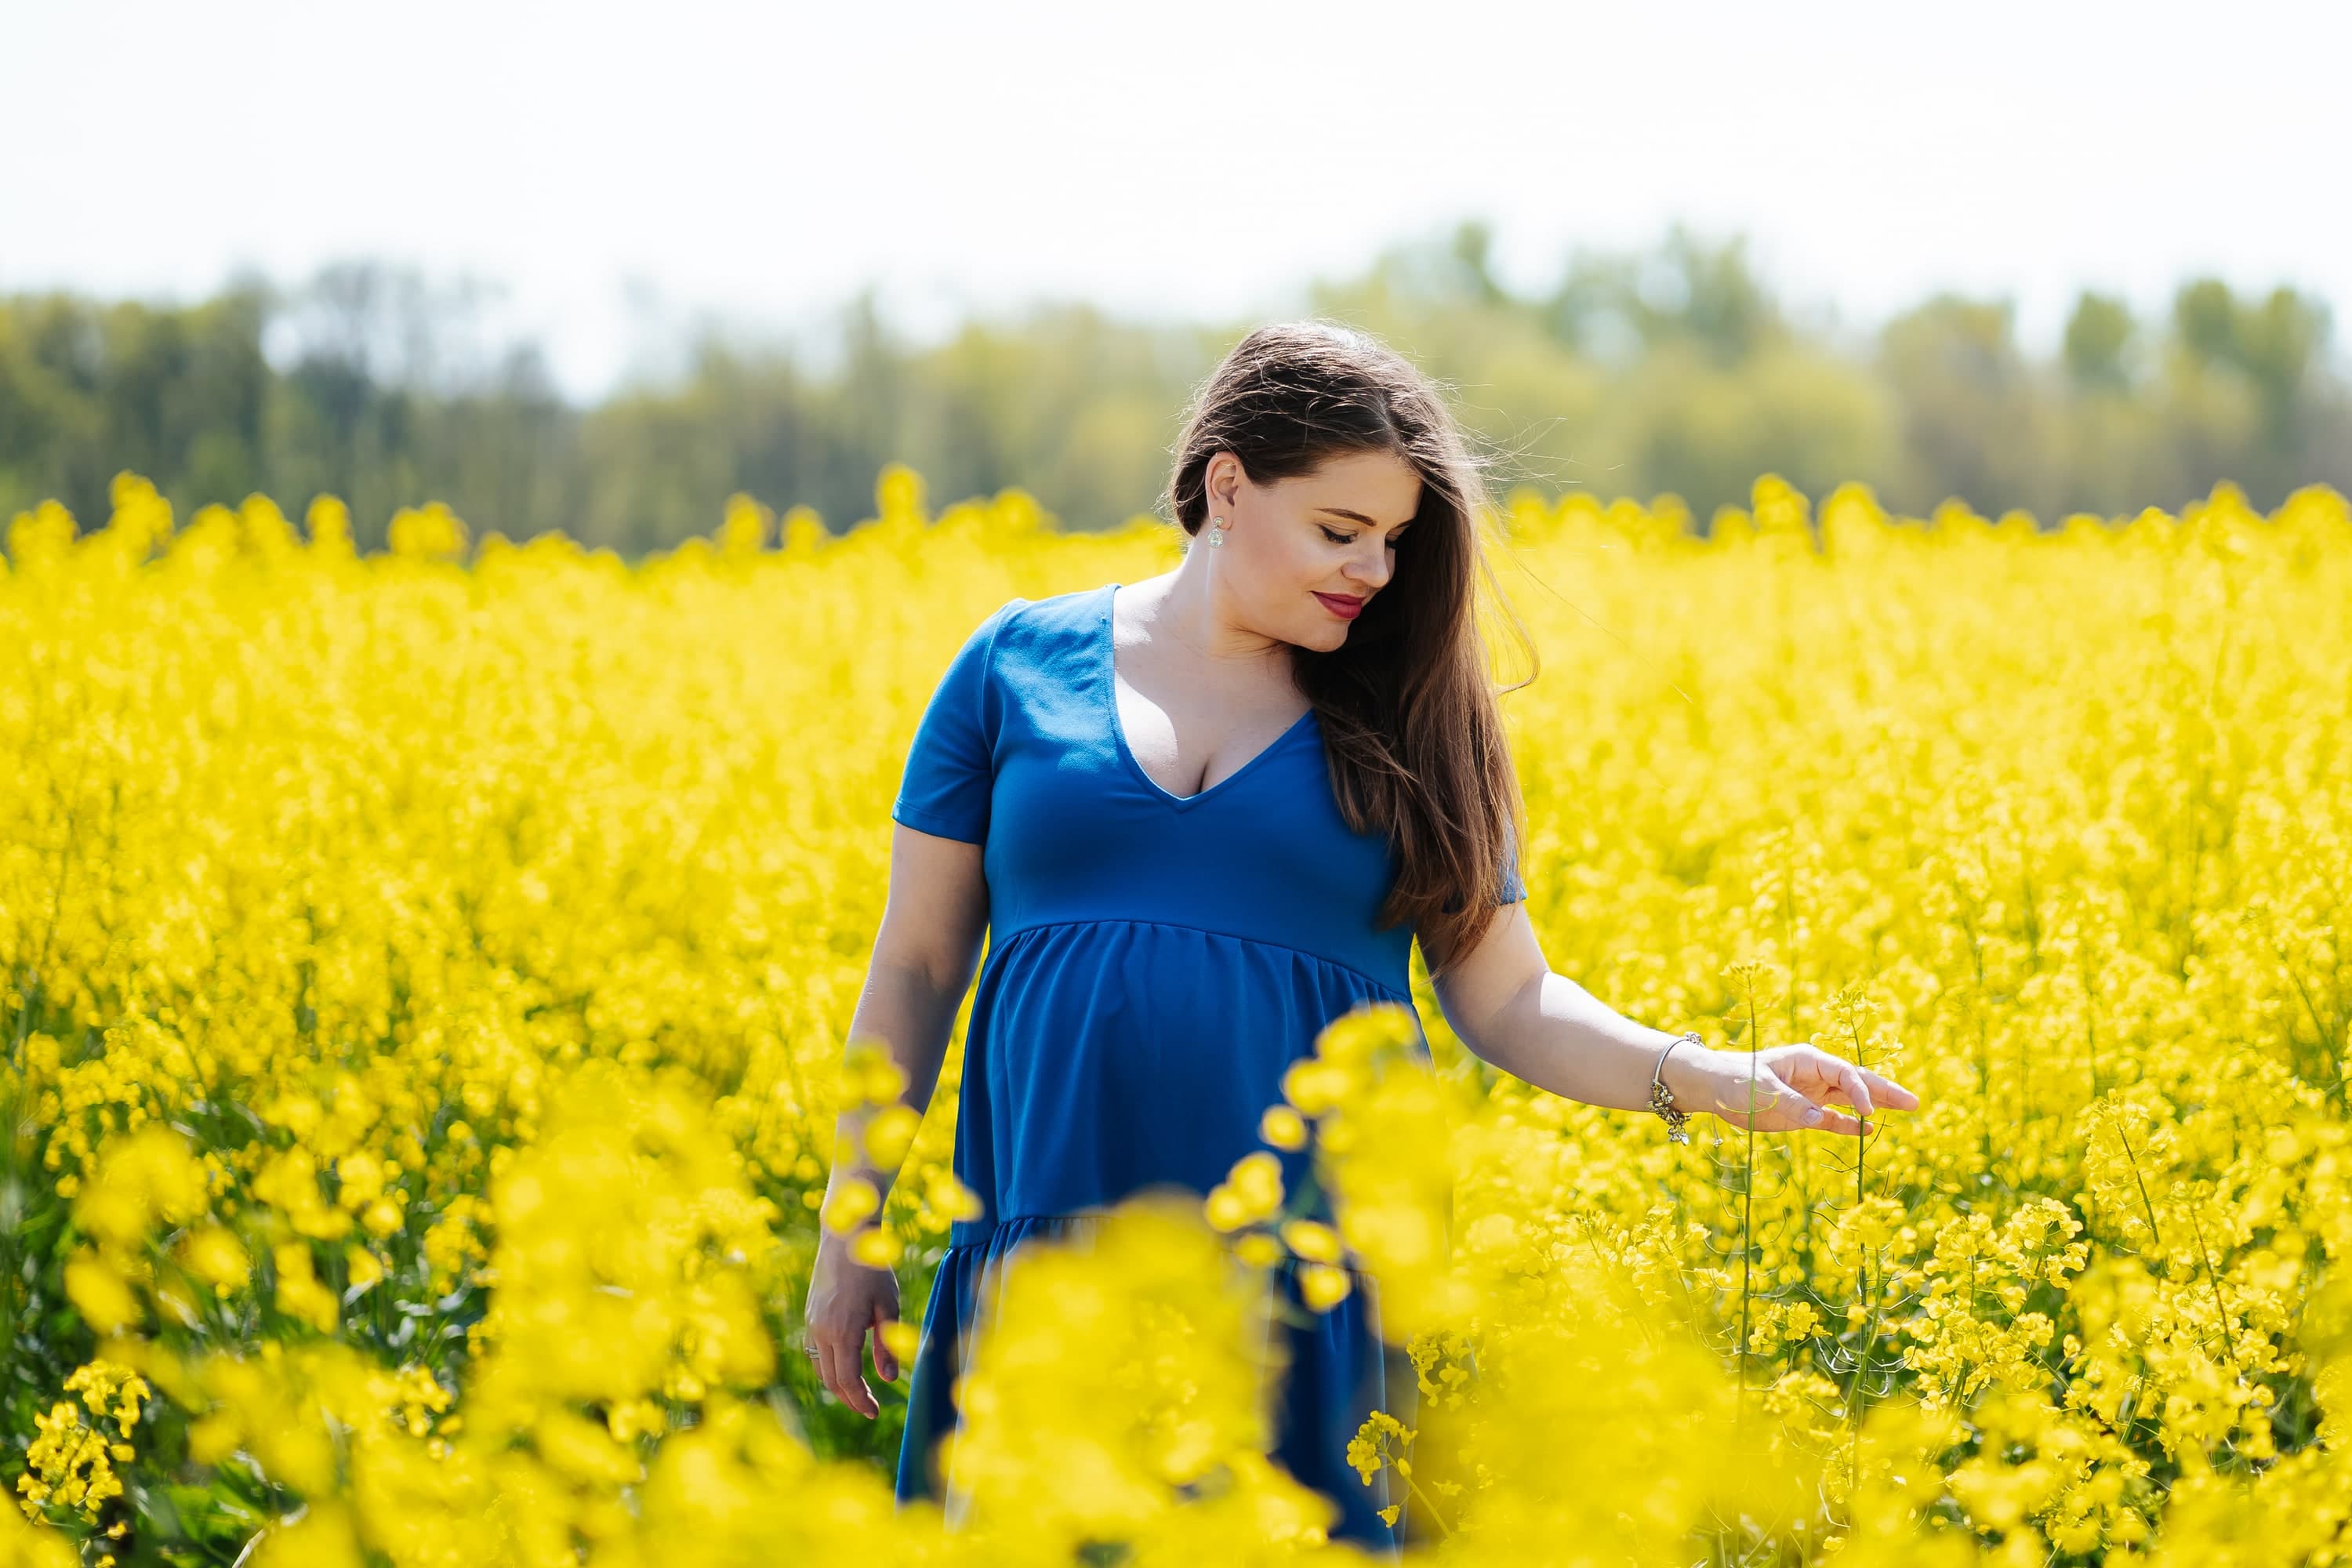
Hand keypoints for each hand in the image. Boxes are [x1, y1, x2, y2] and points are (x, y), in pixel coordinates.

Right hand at [803, 1231, 902, 1417]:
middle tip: (869, 1409)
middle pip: (830, 1380)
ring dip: (837, 1385)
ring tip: (858, 1393)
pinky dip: (828, 1366)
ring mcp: (812, 1323)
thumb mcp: (888, 1306)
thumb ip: (887, 1345)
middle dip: (849, 1399)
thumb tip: (889, 1378)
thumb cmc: (873, 1269)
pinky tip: (844, 1367)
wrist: (845, 1238)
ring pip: (819, 1368)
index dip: (860, 1401)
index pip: (847, 1381)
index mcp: (842, 1331)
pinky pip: (815, 1352)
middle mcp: (821, 1331)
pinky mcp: (810, 1316)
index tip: (875, 1413)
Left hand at [1669, 1039, 1920, 1136]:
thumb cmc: (1735, 1079)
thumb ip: (1791, 1105)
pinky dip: (1849, 1126)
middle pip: (1857, 1083)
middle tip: (1915, 1102)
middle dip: (1885, 1091)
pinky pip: (1832, 1119)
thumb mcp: (1762, 1091)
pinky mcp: (1802, 1113)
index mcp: (1808, 1061)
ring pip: (1850, 1100)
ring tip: (1906, 1110)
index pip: (1845, 1074)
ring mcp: (1811, 1094)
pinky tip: (1868, 1131)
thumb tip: (1819, 1119)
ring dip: (1875, 1106)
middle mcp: (1815, 1075)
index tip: (1868, 1111)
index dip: (1861, 1091)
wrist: (1712, 1088)